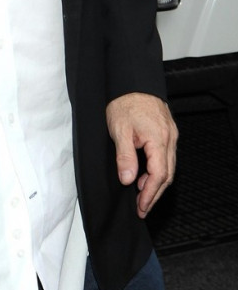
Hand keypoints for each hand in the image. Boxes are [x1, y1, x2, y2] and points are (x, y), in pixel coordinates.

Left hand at [106, 92, 177, 217]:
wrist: (132, 81)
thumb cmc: (125, 102)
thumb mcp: (119, 130)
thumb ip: (125, 156)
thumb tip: (128, 180)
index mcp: (158, 139)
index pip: (158, 175)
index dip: (149, 194)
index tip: (141, 207)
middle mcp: (169, 139)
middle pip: (167, 174)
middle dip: (154, 194)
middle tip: (142, 208)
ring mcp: (170, 135)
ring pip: (168, 167)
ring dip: (156, 183)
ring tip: (141, 195)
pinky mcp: (167, 132)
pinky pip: (166, 157)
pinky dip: (157, 170)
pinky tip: (145, 175)